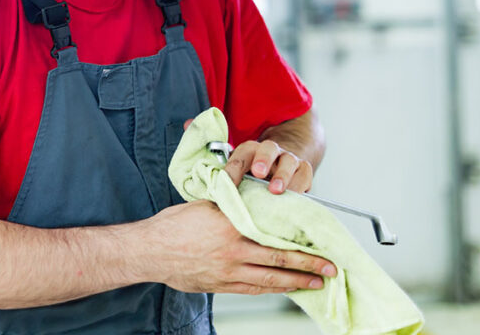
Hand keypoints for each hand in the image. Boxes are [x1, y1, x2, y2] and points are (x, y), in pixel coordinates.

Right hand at [146, 201, 335, 294]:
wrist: (149, 251)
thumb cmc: (171, 226)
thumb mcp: (202, 205)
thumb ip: (228, 202)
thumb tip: (246, 191)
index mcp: (231, 226)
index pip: (273, 234)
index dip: (298, 240)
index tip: (317, 240)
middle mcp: (234, 251)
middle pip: (279, 259)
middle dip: (308, 265)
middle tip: (330, 267)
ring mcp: (228, 272)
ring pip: (271, 278)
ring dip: (297, 281)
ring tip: (316, 282)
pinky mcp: (221, 285)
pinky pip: (254, 288)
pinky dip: (273, 288)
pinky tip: (285, 288)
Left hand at [224, 139, 313, 194]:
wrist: (280, 169)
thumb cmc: (254, 178)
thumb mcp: (241, 176)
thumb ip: (232, 182)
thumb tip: (219, 195)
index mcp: (251, 150)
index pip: (242, 154)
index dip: (234, 168)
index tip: (227, 184)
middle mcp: (272, 151)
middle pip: (268, 148)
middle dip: (263, 159)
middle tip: (258, 173)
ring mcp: (289, 159)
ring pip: (289, 161)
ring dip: (283, 176)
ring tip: (275, 190)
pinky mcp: (304, 170)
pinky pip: (304, 176)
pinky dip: (300, 186)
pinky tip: (293, 197)